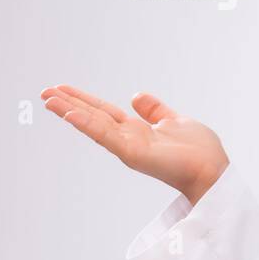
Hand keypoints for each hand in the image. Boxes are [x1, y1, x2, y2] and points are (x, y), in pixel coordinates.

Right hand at [41, 84, 229, 205]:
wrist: (213, 170)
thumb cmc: (200, 151)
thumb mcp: (175, 121)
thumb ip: (155, 111)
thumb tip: (136, 96)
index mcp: (137, 130)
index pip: (104, 111)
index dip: (84, 100)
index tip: (62, 89)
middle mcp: (129, 138)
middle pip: (93, 116)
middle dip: (69, 104)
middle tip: (44, 91)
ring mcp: (128, 146)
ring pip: (94, 124)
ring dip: (70, 112)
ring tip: (48, 99)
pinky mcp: (133, 153)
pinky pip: (106, 136)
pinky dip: (87, 124)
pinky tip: (69, 113)